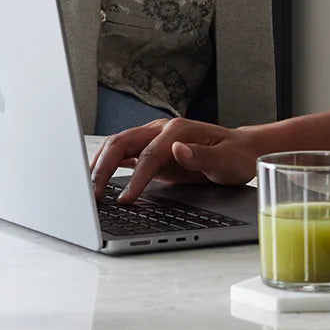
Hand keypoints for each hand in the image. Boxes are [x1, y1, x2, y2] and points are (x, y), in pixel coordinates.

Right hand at [89, 116, 258, 200]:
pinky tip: (98, 179)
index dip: (136, 178)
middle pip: (122, 143)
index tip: (125, 199)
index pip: (149, 155)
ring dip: (101, 164)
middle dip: (104, 167)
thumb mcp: (226, 160)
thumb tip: (177, 150)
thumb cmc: (236, 156)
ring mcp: (155, 138)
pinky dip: (109, 165)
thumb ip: (202, 156)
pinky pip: (126, 154)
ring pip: (118, 145)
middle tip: (93, 194)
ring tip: (88, 188)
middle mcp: (162, 130)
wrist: (242, 151)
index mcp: (178, 130)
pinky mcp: (153, 150)